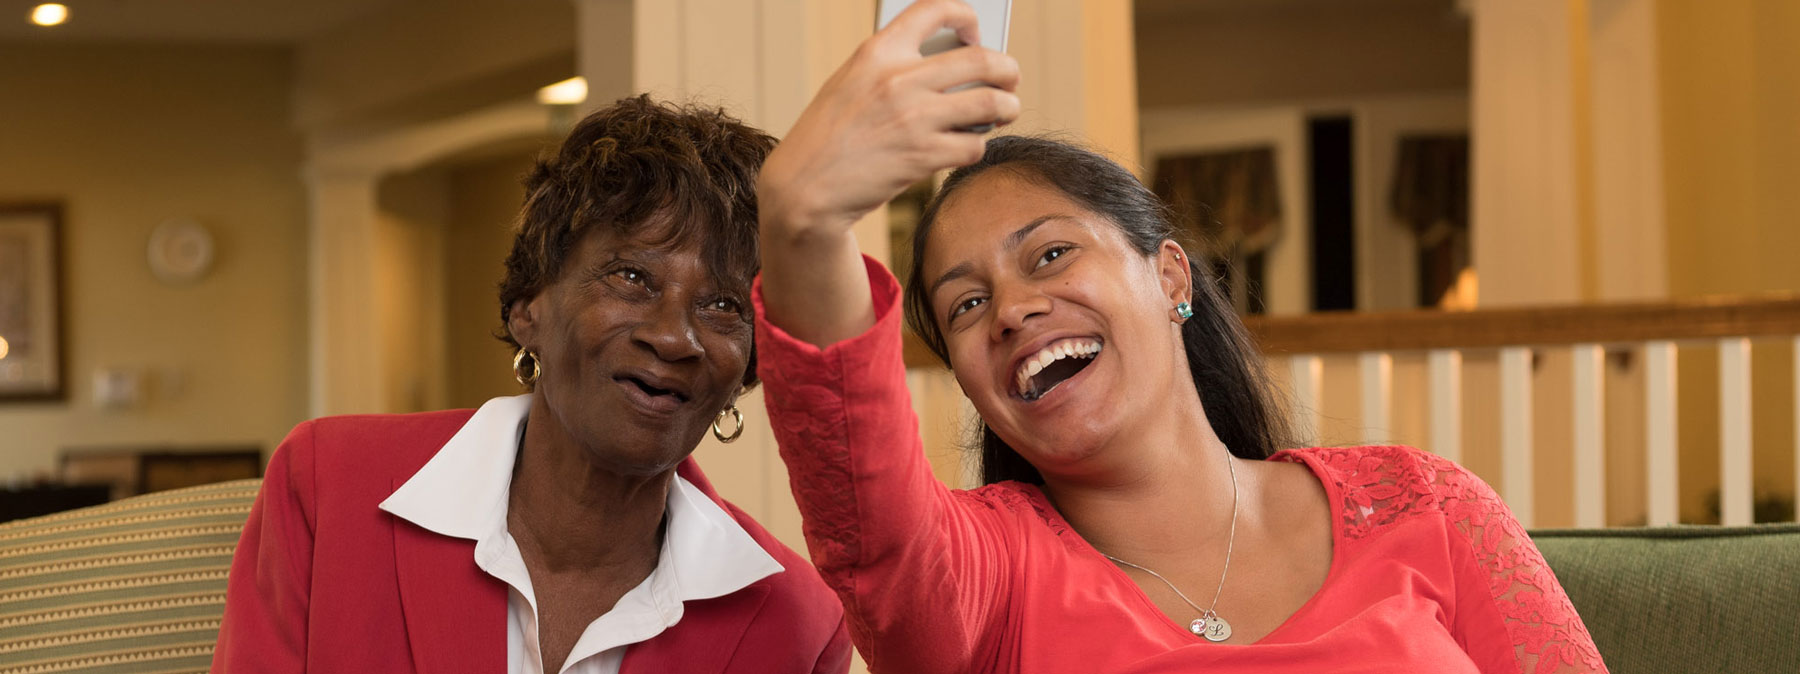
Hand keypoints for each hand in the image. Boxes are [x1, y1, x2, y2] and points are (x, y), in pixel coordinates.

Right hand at [758, 0, 1021, 239]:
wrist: (804, 187)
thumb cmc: (829, 135)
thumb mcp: (851, 83)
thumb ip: (895, 68)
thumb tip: (957, 66)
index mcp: (877, 52)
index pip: (935, 9)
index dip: (966, 16)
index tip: (975, 32)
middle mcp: (899, 80)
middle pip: (982, 59)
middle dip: (1008, 69)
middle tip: (1010, 80)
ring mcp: (914, 119)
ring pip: (991, 102)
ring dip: (1008, 107)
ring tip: (1005, 111)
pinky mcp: (924, 156)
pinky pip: (975, 145)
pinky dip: (977, 146)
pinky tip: (967, 146)